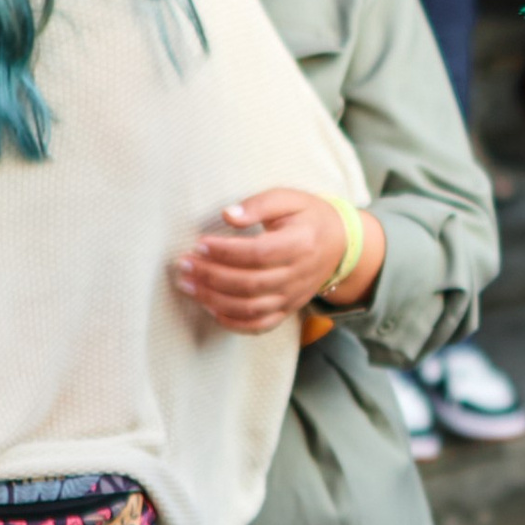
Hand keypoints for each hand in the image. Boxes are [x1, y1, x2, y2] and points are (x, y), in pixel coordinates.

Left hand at [173, 187, 383, 330]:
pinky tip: (211, 310)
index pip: (259, 253)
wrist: (340, 243)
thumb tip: (228, 216)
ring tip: (188, 285)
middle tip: (184, 265)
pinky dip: (234, 323)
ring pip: (251, 307)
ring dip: (214, 300)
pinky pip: (260, 325)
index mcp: (301, 243)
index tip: (200, 244)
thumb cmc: (308, 216)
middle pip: (250, 283)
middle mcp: (298, 274)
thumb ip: (258, 205)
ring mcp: (293, 296)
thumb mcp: (288, 198)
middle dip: (211, 276)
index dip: (226, 252)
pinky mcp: (288, 309)